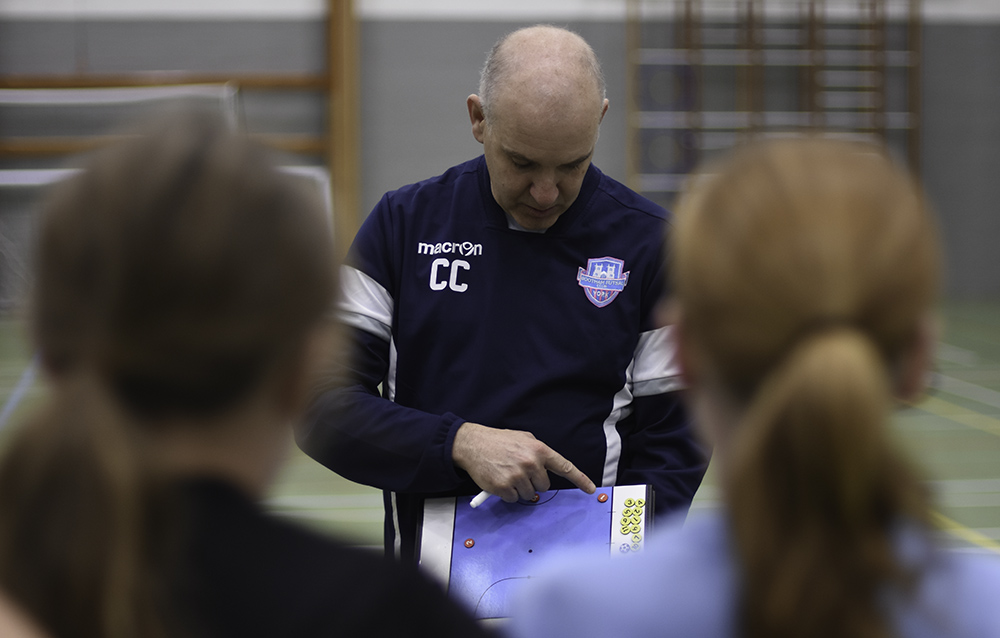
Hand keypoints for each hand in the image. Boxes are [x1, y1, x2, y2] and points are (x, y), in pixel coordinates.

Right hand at [452, 422, 595, 501]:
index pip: (564, 467)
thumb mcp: (523, 438)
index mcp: (538, 449)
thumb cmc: (498, 441)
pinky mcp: (505, 488)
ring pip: (530, 494)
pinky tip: (500, 480)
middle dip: (534, 482)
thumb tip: (548, 468)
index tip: (591, 489)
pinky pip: (514, 499)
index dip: (580, 479)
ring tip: (507, 474)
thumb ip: (538, 452)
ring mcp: (518, 476)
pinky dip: (508, 494)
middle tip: (519, 471)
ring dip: (520, 489)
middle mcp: (531, 463)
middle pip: (544, 486)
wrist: (472, 444)